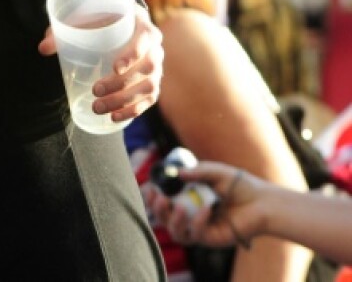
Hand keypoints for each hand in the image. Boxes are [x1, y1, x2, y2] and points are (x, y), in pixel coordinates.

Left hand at [40, 4, 162, 120]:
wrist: (118, 21)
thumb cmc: (100, 17)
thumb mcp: (83, 18)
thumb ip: (64, 30)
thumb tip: (43, 49)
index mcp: (141, 24)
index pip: (145, 38)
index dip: (133, 54)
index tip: (115, 68)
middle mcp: (154, 46)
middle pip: (147, 67)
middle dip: (121, 84)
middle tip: (96, 91)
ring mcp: (156, 66)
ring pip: (149, 87)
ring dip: (125, 101)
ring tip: (98, 108)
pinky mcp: (152, 82)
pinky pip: (149, 99)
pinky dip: (133, 110)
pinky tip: (114, 117)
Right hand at [143, 160, 262, 249]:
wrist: (262, 202)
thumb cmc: (239, 185)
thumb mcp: (215, 172)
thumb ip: (196, 172)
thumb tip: (176, 174)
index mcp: (188, 197)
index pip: (163, 200)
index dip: (152, 196)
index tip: (148, 187)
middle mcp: (191, 214)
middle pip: (165, 219)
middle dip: (157, 210)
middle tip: (158, 198)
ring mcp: (200, 228)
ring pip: (176, 232)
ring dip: (172, 220)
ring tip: (177, 206)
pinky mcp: (212, 239)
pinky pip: (197, 234)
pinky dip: (198, 222)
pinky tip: (206, 209)